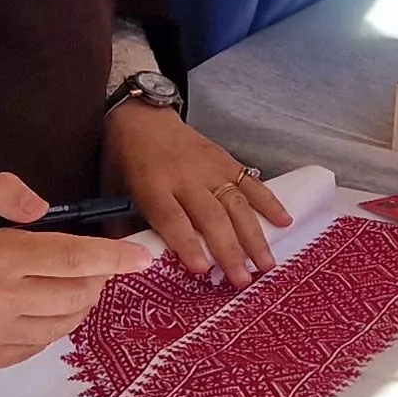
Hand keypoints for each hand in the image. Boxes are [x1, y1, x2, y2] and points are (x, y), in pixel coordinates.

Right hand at [0, 173, 151, 372]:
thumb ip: (7, 192)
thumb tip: (44, 209)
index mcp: (0, 256)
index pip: (74, 259)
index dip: (114, 258)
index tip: (142, 257)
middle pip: (78, 295)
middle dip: (95, 279)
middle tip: (89, 267)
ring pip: (64, 324)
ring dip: (74, 304)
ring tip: (59, 287)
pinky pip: (39, 345)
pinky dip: (47, 326)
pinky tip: (32, 309)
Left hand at [105, 103, 290, 287]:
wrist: (141, 116)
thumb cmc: (125, 160)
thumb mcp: (113, 191)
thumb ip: (124, 227)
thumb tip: (134, 262)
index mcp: (153, 186)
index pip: (173, 218)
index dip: (188, 243)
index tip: (202, 269)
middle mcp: (186, 177)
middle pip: (211, 216)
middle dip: (229, 250)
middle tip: (243, 280)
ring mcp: (210, 168)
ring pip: (236, 204)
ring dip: (254, 236)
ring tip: (266, 264)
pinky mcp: (226, 160)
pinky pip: (250, 183)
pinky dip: (269, 202)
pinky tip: (284, 222)